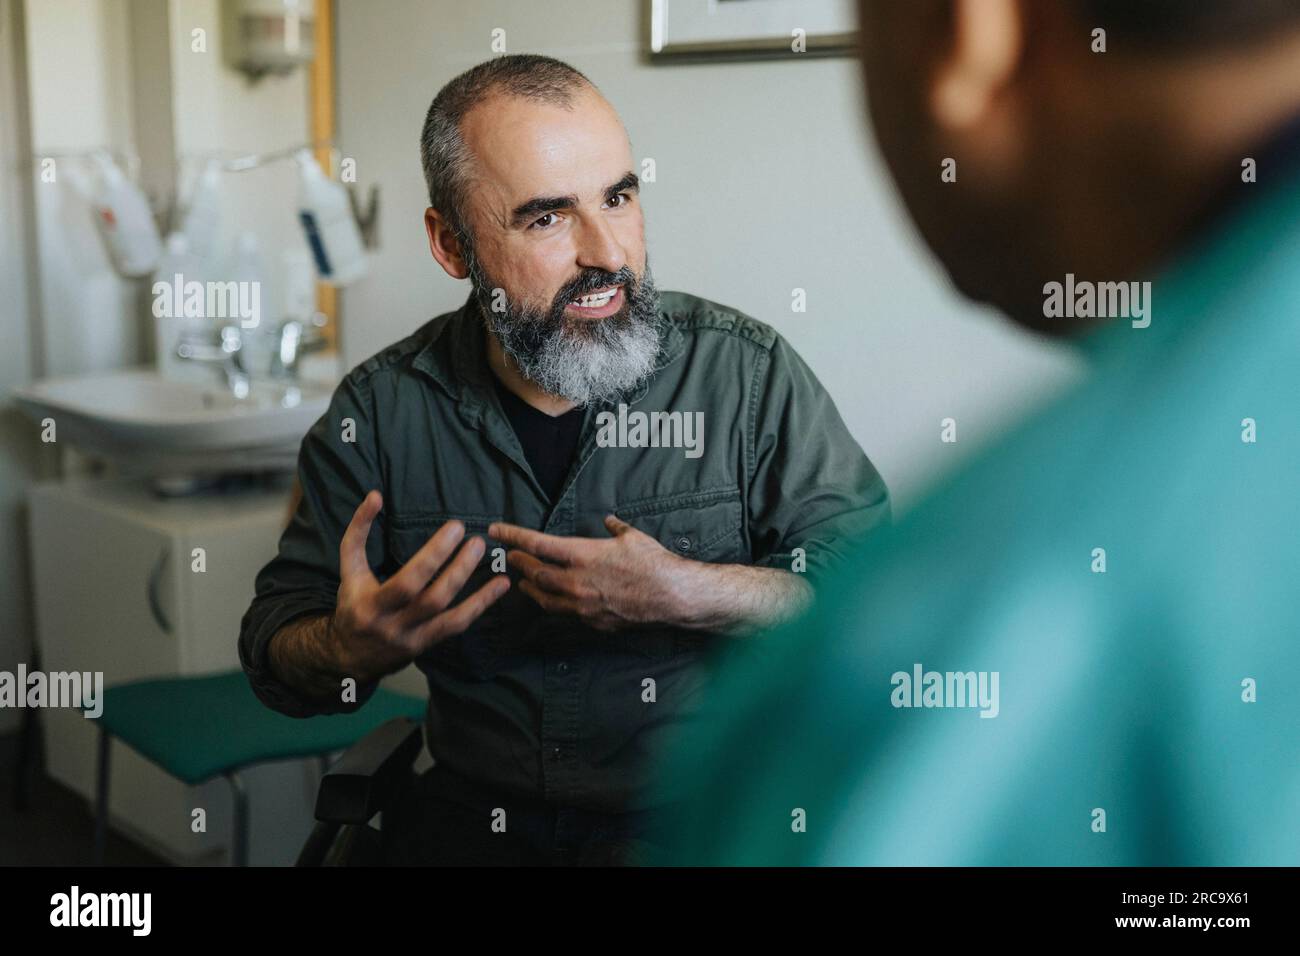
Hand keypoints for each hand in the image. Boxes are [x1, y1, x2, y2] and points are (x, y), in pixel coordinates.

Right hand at [333, 491, 508, 680]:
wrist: (350, 656)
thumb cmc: (352, 604)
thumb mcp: (349, 570)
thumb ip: (357, 532)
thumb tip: (375, 495)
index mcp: (371, 604)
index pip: (408, 581)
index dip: (433, 555)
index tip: (454, 528)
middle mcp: (393, 625)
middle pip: (431, 599)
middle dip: (456, 568)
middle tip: (476, 540)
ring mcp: (413, 638)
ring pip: (448, 614)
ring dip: (473, 586)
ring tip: (486, 554)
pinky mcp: (427, 645)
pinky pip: (457, 625)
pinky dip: (480, 604)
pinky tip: (500, 586)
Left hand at [489, 515, 684, 630]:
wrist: (671, 596)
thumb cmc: (654, 563)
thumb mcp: (632, 537)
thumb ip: (615, 529)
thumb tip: (609, 521)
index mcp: (582, 555)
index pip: (537, 544)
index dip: (513, 536)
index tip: (496, 530)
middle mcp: (576, 581)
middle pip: (535, 573)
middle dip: (519, 563)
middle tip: (510, 557)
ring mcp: (582, 604)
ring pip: (544, 598)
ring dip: (531, 587)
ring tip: (523, 581)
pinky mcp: (592, 621)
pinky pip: (565, 613)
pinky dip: (554, 603)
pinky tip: (553, 600)